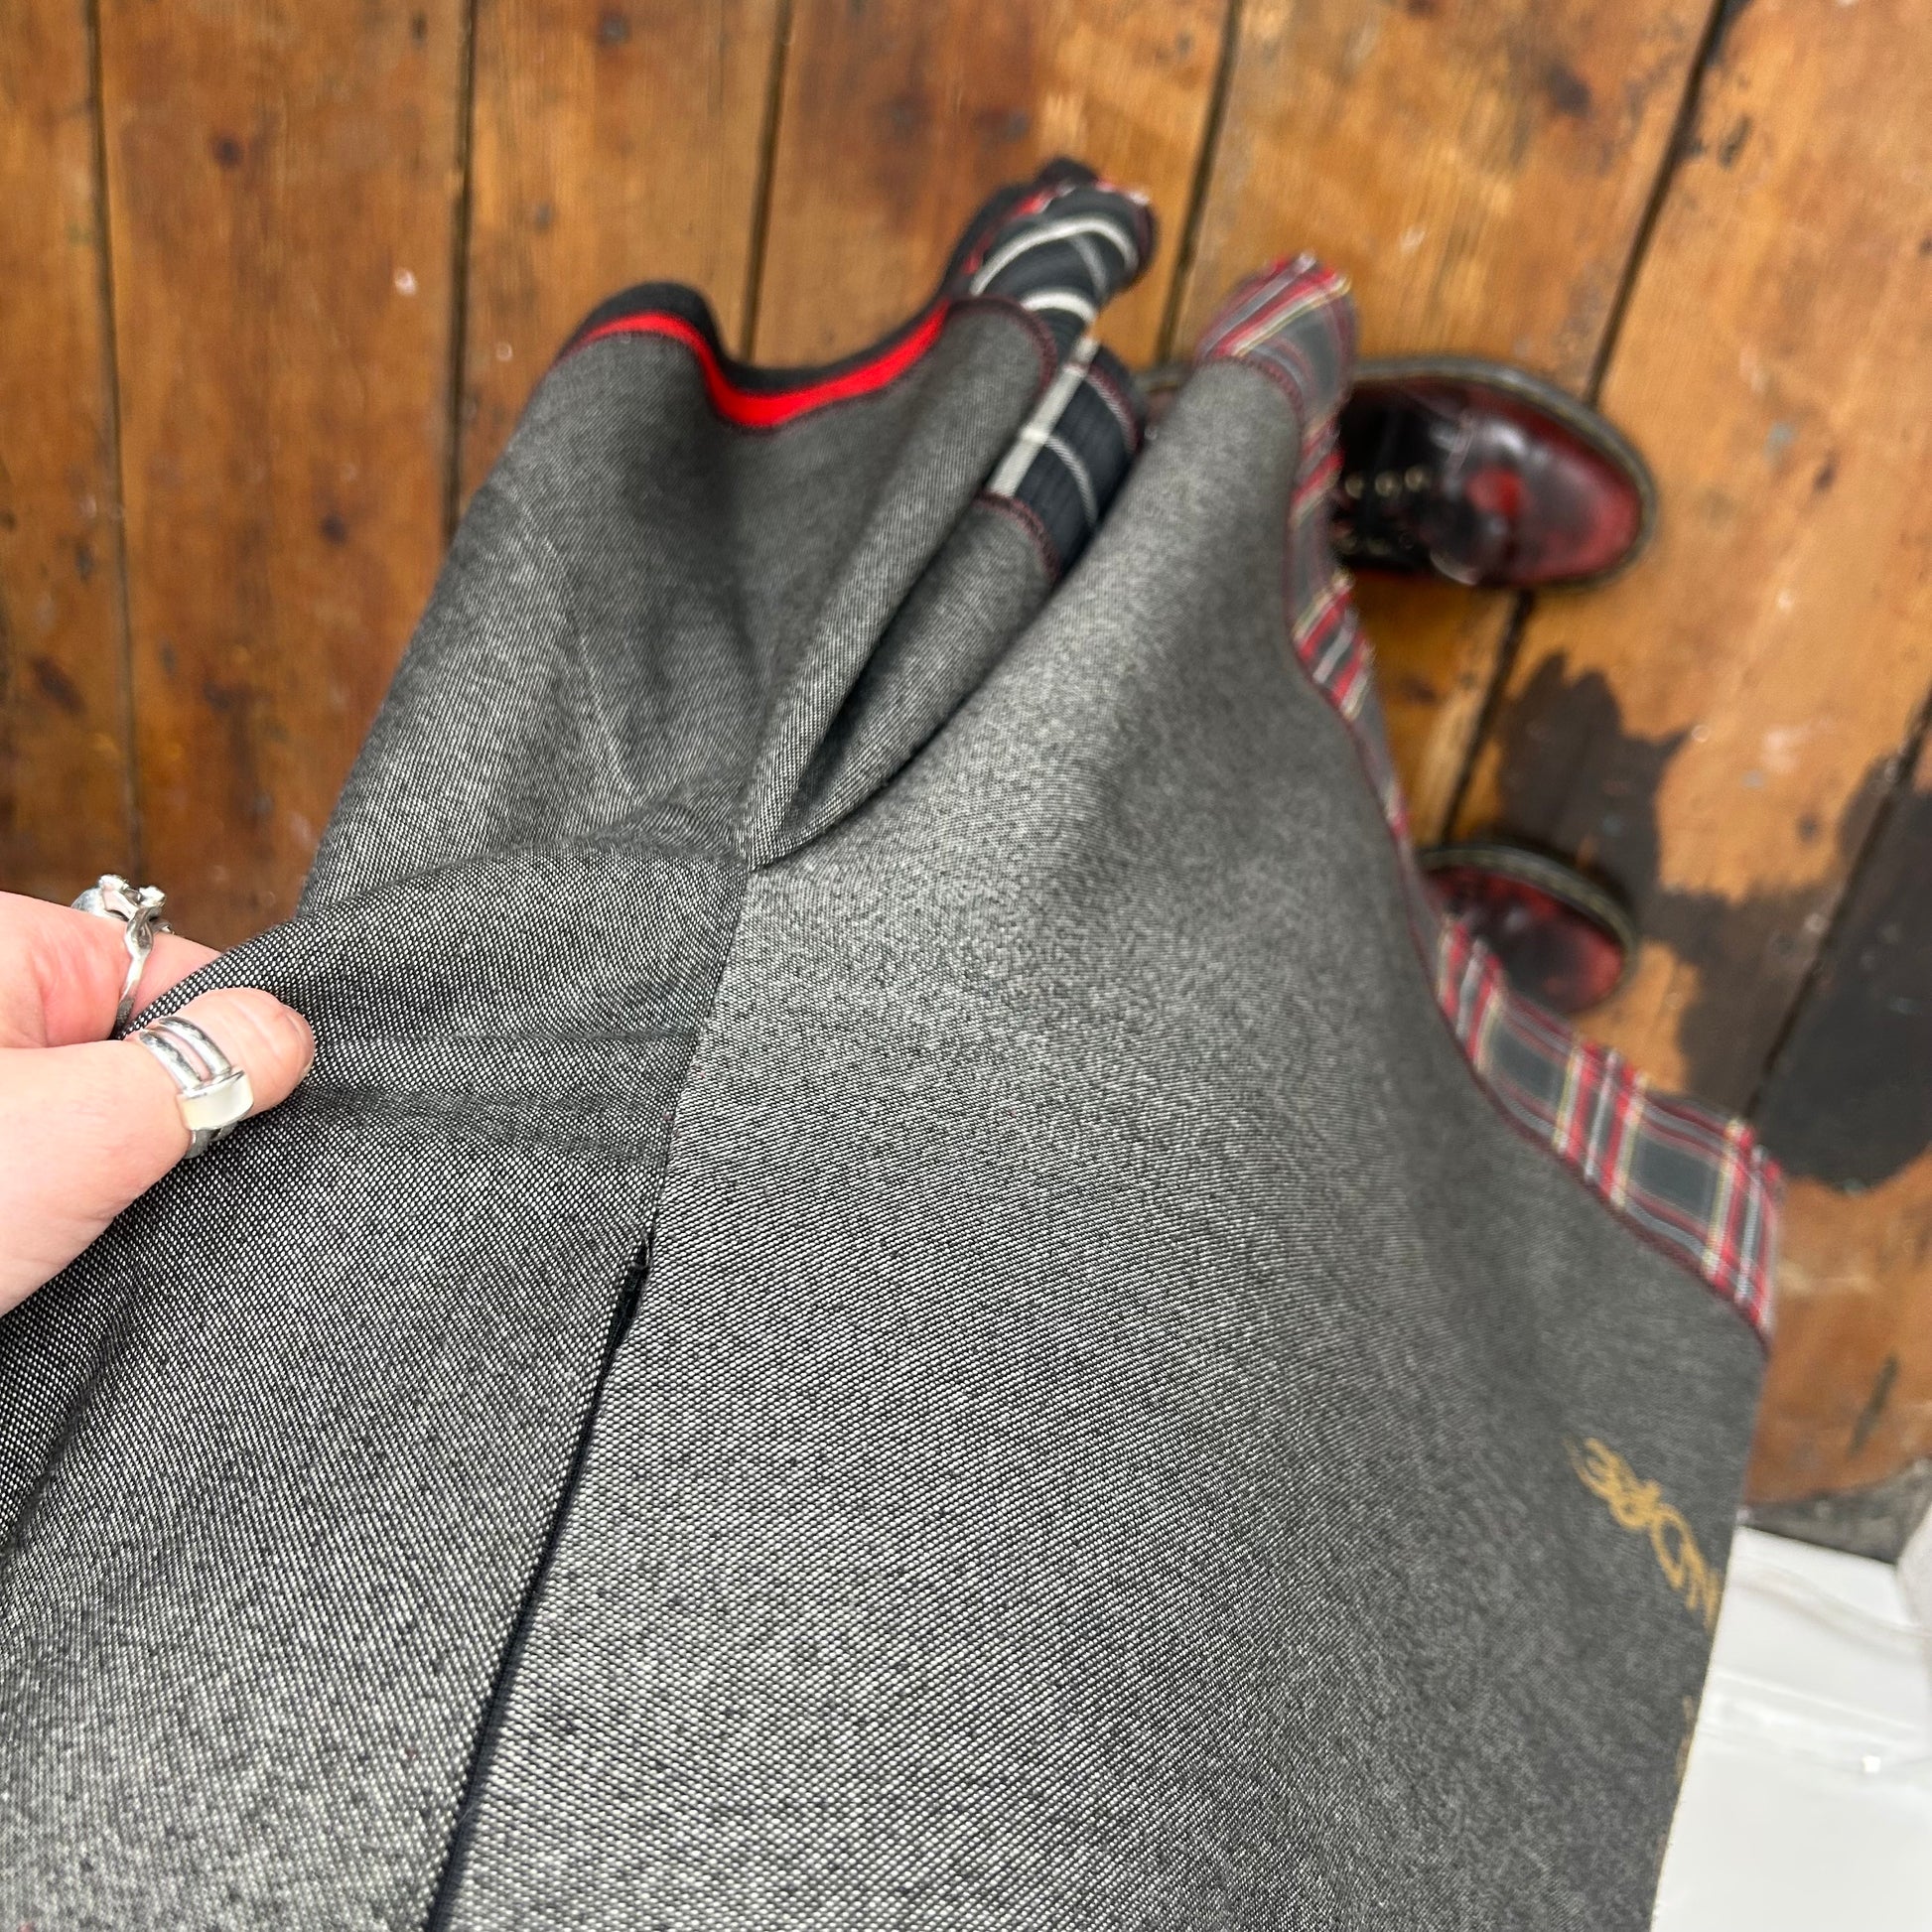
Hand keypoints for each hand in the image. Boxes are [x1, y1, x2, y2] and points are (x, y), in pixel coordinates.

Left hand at [0, 890, 314, 1315]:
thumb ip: (207, 1060)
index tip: (275, 1106)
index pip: (177, 970)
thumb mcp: (86, 1124)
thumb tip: (293, 1027)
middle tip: (202, 1189)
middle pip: (145, 1050)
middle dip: (186, 1120)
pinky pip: (60, 1182)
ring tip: (135, 1238)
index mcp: (9, 952)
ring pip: (102, 1126)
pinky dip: (81, 1224)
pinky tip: (87, 1267)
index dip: (238, 1037)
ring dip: (130, 1184)